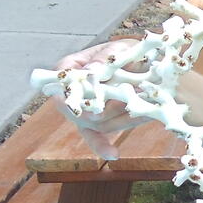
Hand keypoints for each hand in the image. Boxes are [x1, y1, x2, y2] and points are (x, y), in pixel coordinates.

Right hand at [51, 38, 146, 159]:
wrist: (141, 64)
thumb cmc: (125, 52)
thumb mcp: (118, 49)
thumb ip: (106, 57)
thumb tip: (93, 69)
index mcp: (69, 69)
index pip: (61, 81)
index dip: (71, 90)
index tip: (86, 95)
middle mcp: (71, 94)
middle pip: (77, 108)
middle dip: (100, 107)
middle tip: (123, 101)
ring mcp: (82, 112)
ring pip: (94, 122)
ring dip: (116, 117)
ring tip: (137, 106)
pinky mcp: (96, 124)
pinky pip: (95, 138)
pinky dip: (103, 145)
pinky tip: (113, 154)